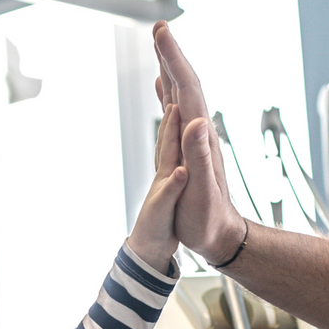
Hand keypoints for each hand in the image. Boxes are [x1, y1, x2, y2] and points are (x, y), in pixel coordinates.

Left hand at [125, 85, 187, 271]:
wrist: (147, 251)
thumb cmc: (153, 234)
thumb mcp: (163, 212)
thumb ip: (172, 190)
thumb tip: (181, 171)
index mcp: (167, 174)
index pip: (171, 140)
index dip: (175, 117)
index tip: (179, 92)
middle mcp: (167, 169)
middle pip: (168, 130)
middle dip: (170, 104)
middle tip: (170, 77)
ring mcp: (169, 174)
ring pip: (170, 139)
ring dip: (173, 118)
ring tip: (174, 98)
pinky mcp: (174, 182)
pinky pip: (176, 152)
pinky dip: (177, 137)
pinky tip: (180, 133)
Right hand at [151, 22, 245, 264]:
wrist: (221, 235)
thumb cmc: (208, 219)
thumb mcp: (201, 191)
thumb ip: (199, 156)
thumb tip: (196, 120)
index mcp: (200, 136)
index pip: (188, 87)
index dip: (174, 57)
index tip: (161, 32)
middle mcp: (200, 130)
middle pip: (187, 83)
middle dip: (172, 53)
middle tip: (159, 28)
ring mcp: (196, 138)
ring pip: (183, 93)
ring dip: (172, 68)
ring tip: (161, 48)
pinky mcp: (190, 147)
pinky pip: (178, 111)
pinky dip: (169, 93)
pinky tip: (164, 88)